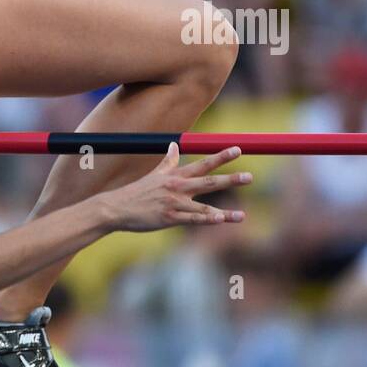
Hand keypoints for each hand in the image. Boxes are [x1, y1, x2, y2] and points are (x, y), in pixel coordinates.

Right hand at [101, 144, 250, 232]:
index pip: (203, 163)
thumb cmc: (136, 192)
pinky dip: (206, 221)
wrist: (116, 208)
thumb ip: (168, 162)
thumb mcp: (153, 174)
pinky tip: (219, 221)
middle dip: (230, 179)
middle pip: (209, 182)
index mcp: (175, 176)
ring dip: (225, 213)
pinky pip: (192, 220)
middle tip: (250, 177)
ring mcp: (174, 204)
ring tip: (243, 216)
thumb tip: (174, 145)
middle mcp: (177, 188)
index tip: (239, 149)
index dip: (221, 157)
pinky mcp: (169, 218)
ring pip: (204, 206)